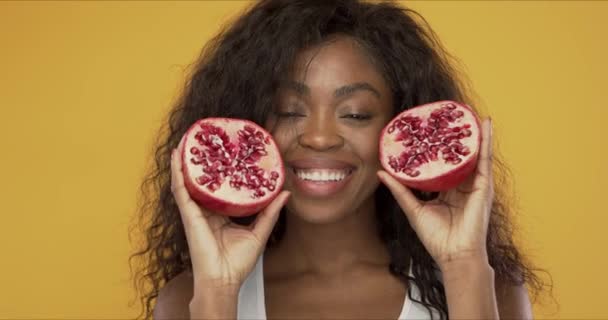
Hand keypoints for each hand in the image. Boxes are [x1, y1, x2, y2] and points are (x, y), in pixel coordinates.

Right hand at [170, 140, 289, 291]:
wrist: (223, 280)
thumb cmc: (238, 262)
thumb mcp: (259, 231)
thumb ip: (270, 212)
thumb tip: (285, 192)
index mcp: (221, 215)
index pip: (222, 187)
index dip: (225, 170)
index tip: (231, 153)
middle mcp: (206, 210)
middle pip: (205, 181)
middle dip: (205, 161)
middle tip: (209, 140)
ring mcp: (195, 211)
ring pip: (189, 180)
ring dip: (187, 161)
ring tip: (188, 140)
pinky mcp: (189, 214)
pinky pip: (181, 189)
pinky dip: (177, 172)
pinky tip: (177, 156)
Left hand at [378, 118, 493, 269]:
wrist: (454, 254)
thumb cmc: (435, 237)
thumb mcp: (413, 209)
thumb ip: (400, 190)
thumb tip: (382, 172)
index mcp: (446, 189)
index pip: (441, 162)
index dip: (437, 146)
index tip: (430, 128)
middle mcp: (462, 184)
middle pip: (457, 155)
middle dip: (454, 135)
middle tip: (449, 113)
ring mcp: (474, 184)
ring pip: (473, 153)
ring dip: (471, 132)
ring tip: (467, 112)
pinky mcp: (484, 186)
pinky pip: (485, 159)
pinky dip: (486, 141)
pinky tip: (485, 124)